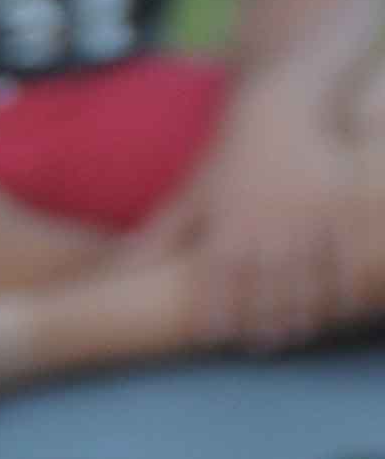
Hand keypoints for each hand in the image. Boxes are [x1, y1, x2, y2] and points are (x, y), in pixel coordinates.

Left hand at [129, 101, 368, 351]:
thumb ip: (156, 238)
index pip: (216, 280)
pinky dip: (344, 279)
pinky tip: (341, 302)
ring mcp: (305, 217)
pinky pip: (345, 251)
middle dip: (263, 319)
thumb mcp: (188, 197)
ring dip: (302, 308)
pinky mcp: (338, 205)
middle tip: (264, 345)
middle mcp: (265, 226)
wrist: (274, 114)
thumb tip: (113, 270)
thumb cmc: (225, 162)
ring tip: (296, 332)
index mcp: (226, 227)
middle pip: (264, 285)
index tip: (212, 336)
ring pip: (305, 274)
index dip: (214, 310)